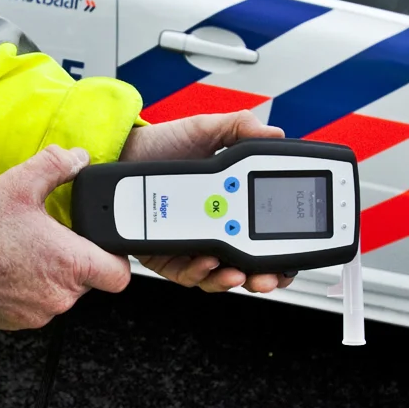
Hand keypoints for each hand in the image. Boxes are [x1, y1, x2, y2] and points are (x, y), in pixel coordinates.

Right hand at [0, 145, 130, 329]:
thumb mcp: (19, 184)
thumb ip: (56, 165)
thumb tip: (78, 158)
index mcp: (71, 262)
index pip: (120, 273)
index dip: (115, 256)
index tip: (102, 243)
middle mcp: (60, 294)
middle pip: (89, 279)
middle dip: (75, 258)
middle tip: (49, 237)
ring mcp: (39, 312)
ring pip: (61, 292)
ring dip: (50, 274)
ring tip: (23, 251)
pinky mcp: (18, 322)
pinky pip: (37, 305)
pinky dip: (29, 289)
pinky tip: (9, 267)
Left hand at [120, 112, 295, 294]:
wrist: (120, 152)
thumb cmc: (160, 144)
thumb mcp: (204, 129)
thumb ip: (239, 128)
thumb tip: (274, 133)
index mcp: (227, 203)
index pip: (260, 234)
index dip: (276, 253)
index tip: (288, 262)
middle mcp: (209, 227)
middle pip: (242, 264)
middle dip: (259, 277)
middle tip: (267, 278)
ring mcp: (186, 243)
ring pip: (214, 275)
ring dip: (230, 279)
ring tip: (237, 273)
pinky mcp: (162, 253)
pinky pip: (183, 274)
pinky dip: (198, 273)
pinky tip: (207, 260)